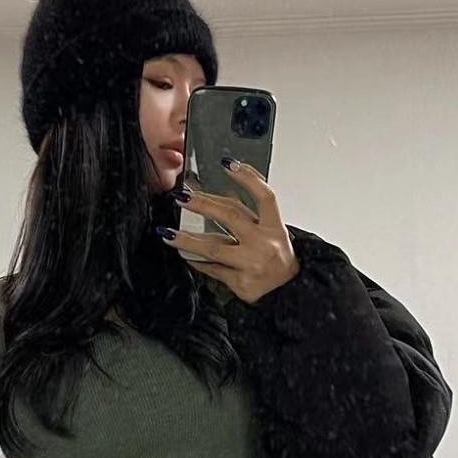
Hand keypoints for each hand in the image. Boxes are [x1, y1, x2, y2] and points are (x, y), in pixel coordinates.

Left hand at [161, 159, 299, 304]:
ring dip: (188, 240)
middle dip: (203, 204)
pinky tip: (185, 255)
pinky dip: (198, 262)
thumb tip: (219, 196)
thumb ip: (250, 216)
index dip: (248, 177)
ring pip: (214, 247)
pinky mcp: (240, 282)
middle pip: (231, 216)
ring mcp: (251, 263)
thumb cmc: (277, 259)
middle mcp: (264, 243)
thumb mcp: (273, 233)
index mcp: (275, 228)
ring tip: (169, 234)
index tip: (228, 164)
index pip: (264, 196)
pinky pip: (213, 269)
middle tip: (182, 196)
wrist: (288, 293)